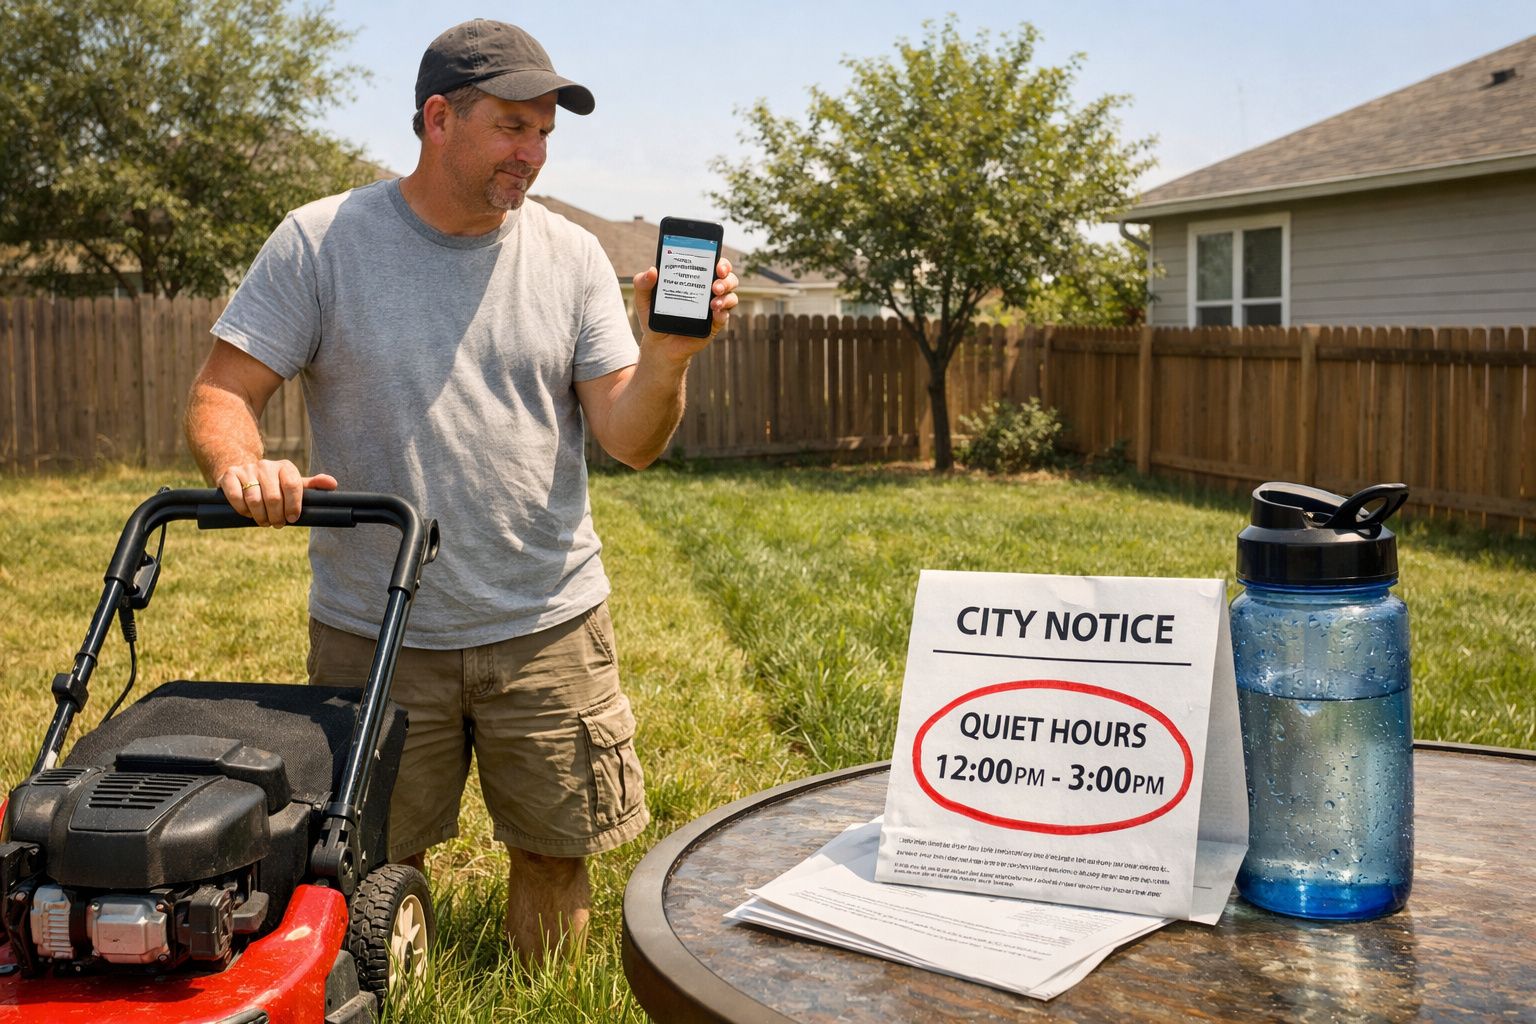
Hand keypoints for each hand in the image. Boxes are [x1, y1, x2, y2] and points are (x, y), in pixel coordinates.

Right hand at [217, 460, 337, 526]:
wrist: (243, 472)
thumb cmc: (274, 483)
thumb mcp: (294, 483)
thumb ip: (312, 486)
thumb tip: (333, 484)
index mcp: (285, 467)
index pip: (293, 486)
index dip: (294, 506)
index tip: (292, 518)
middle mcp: (266, 465)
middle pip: (274, 497)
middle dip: (277, 516)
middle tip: (277, 524)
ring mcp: (247, 469)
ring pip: (254, 499)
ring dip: (260, 516)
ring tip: (264, 521)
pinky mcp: (229, 476)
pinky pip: (236, 497)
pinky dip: (243, 510)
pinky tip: (248, 513)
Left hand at [633, 256, 739, 352]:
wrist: (658, 344)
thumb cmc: (654, 316)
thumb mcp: (643, 299)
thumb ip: (642, 283)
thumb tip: (652, 270)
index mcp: (694, 278)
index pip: (712, 263)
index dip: (719, 261)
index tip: (715, 263)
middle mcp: (707, 290)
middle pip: (728, 278)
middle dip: (726, 278)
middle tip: (715, 285)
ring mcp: (713, 307)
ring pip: (731, 296)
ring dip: (726, 296)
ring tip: (713, 302)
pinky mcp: (714, 324)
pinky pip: (725, 316)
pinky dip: (723, 313)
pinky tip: (715, 313)